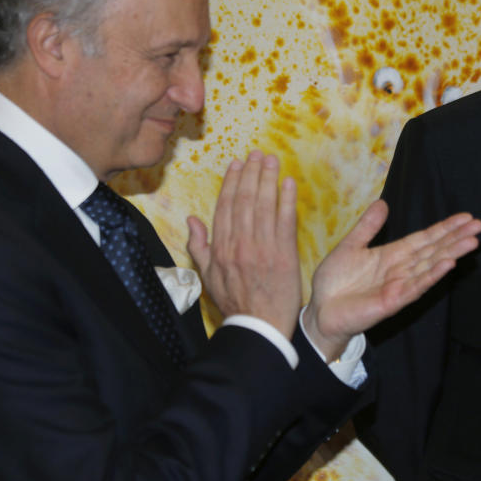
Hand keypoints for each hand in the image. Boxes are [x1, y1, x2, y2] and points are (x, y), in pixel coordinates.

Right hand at [186, 151, 301, 338]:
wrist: (258, 326)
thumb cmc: (234, 302)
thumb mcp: (208, 275)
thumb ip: (199, 246)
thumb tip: (192, 219)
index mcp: (221, 247)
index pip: (226, 206)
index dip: (232, 182)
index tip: (237, 164)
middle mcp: (240, 243)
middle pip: (245, 200)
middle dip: (251, 173)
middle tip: (257, 154)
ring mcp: (262, 248)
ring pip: (264, 205)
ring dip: (268, 179)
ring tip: (271, 160)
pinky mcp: (283, 255)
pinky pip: (285, 221)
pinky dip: (286, 200)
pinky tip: (288, 183)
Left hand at [303, 200, 480, 359]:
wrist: (320, 310)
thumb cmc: (334, 282)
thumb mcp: (351, 246)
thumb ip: (368, 226)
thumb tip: (383, 203)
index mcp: (392, 255)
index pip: (425, 238)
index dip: (445, 228)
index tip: (466, 217)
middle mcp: (401, 269)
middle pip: (434, 250)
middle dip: (456, 238)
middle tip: (479, 225)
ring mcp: (399, 286)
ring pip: (431, 267)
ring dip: (452, 254)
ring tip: (472, 241)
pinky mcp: (393, 301)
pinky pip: (416, 286)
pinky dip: (432, 275)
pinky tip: (448, 264)